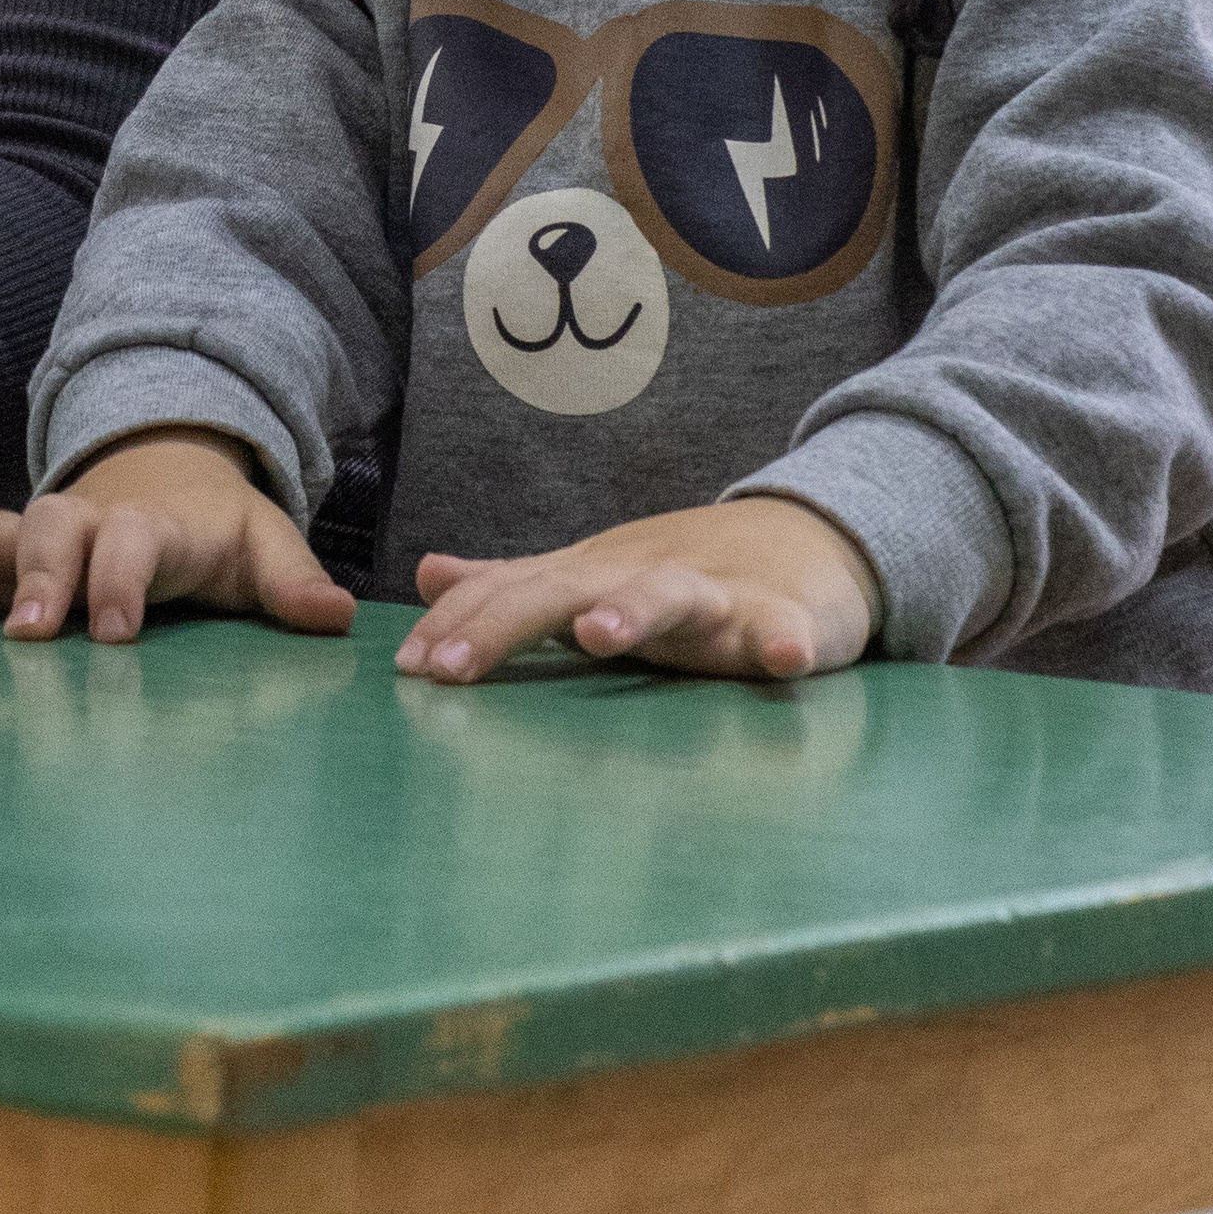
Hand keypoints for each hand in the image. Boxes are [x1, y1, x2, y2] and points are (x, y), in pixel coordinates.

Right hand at [0, 430, 355, 645]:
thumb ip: (293, 582)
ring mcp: (38, 534)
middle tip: (28, 631)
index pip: (134, 540)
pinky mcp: (3, 553)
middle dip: (38, 577)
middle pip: (52, 530)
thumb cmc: (218, 532)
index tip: (112, 633)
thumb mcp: (263, 547)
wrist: (170, 478)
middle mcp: (86, 522)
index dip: (121, 579)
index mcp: (152, 523)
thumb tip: (337, 616)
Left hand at [395, 493, 879, 685]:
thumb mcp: (593, 577)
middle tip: (449, 670)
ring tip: (595, 634)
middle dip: (505, 625)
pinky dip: (783, 642)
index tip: (408, 668)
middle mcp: (642, 579)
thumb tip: (429, 572)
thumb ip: (513, 583)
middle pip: (567, 591)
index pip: (513, 592)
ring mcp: (715, 597)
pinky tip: (780, 658)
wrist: (804, 543)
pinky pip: (785, 632)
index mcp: (595, 577)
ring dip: (632, 611)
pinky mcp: (783, 619)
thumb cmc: (686, 577)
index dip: (460, 626)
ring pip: (670, 598)